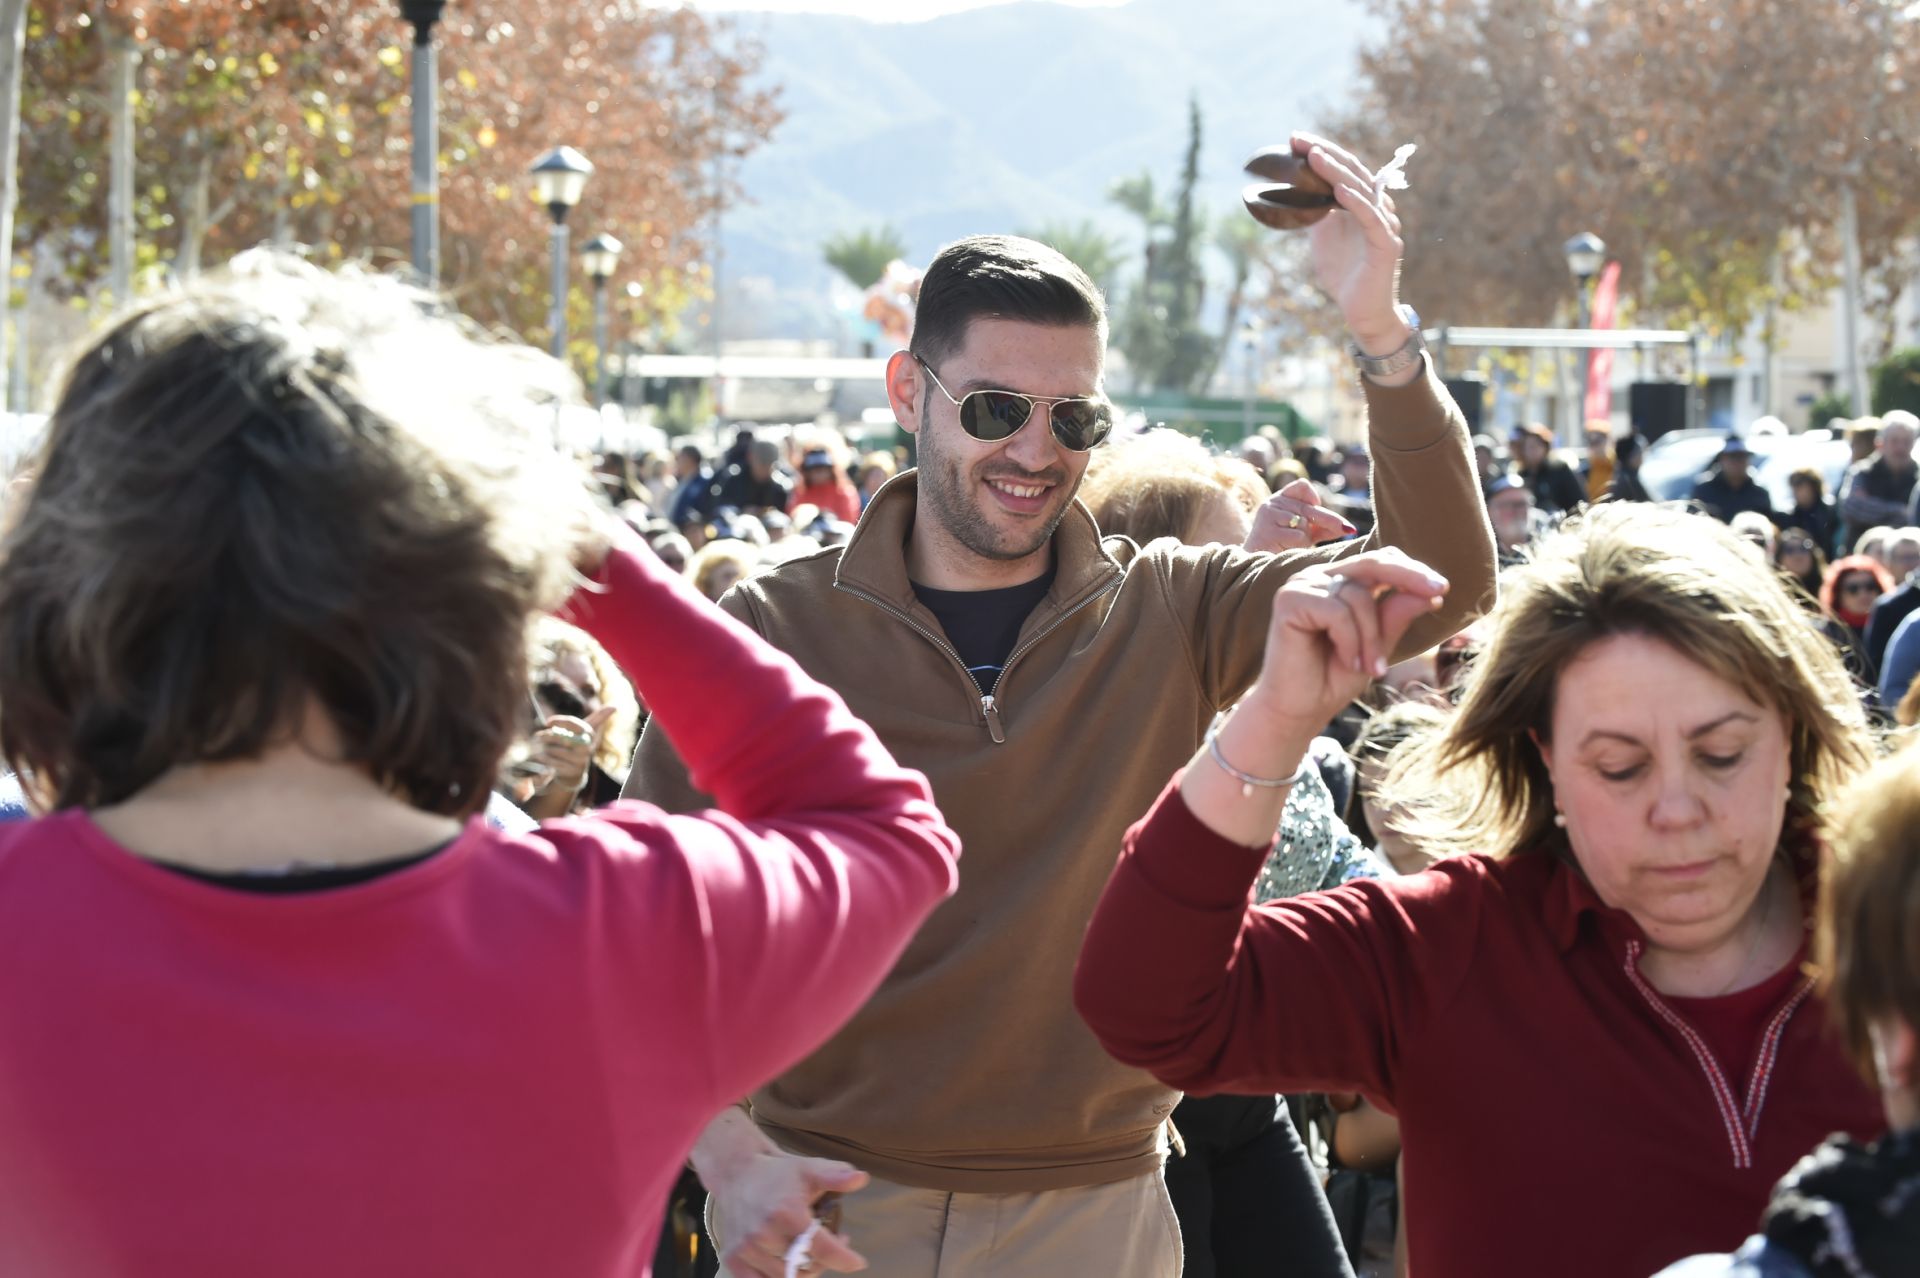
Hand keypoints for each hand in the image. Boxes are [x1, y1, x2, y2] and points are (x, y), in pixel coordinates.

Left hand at [527, 706, 614, 799]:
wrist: (574, 773)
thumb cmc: (579, 746)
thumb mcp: (588, 732)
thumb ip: (599, 718)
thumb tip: (615, 706)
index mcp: (590, 735)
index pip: (575, 724)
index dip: (560, 721)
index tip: (547, 722)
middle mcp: (587, 748)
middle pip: (562, 737)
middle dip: (547, 736)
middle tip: (538, 736)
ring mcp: (579, 761)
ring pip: (555, 750)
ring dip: (543, 748)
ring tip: (540, 747)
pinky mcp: (570, 772)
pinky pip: (552, 762)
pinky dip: (543, 759)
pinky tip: (540, 757)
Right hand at [716, 1147, 869, 1276]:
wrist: (736, 1172)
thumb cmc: (778, 1173)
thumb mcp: (809, 1169)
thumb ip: (836, 1176)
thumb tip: (862, 1178)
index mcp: (787, 1213)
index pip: (823, 1249)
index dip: (844, 1259)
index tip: (858, 1262)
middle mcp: (765, 1234)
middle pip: (805, 1267)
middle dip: (824, 1261)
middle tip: (832, 1245)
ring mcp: (747, 1248)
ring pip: (785, 1277)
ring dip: (802, 1270)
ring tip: (810, 1252)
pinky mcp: (733, 1257)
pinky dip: (777, 1277)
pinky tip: (786, 1263)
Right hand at [1241, 550, 1448, 733]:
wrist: (1298, 711)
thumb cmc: (1332, 679)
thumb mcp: (1376, 646)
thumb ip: (1395, 618)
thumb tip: (1433, 593)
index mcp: (1338, 582)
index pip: (1379, 561)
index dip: (1410, 570)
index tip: (1442, 589)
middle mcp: (1319, 578)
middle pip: (1372, 563)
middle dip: (1408, 578)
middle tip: (1437, 594)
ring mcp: (1301, 585)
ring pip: (1358, 596)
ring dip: (1372, 637)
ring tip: (1370, 668)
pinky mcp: (1289, 600)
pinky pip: (1337, 612)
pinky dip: (1350, 640)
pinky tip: (1348, 661)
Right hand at [1244, 478, 1356, 552]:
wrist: (1255, 564)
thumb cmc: (1281, 547)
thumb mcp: (1304, 534)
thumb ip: (1321, 528)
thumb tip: (1348, 529)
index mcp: (1281, 499)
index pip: (1301, 486)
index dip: (1313, 497)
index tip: (1317, 507)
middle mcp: (1273, 502)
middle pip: (1308, 508)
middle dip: (1329, 520)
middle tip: (1348, 529)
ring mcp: (1268, 514)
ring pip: (1303, 523)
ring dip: (1305, 538)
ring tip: (1290, 545)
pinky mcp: (1267, 529)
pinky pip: (1297, 536)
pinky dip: (1298, 545)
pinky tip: (1285, 548)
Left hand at [1292, 132, 1407, 352]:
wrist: (1362, 312)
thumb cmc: (1345, 274)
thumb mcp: (1322, 237)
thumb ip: (1315, 212)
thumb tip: (1293, 192)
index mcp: (1362, 203)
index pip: (1344, 169)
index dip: (1321, 152)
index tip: (1294, 139)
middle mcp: (1377, 208)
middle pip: (1353, 172)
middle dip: (1324, 153)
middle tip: (1298, 139)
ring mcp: (1384, 225)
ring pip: (1361, 191)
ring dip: (1336, 172)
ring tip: (1314, 157)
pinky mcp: (1387, 245)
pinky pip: (1372, 219)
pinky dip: (1356, 203)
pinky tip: (1339, 191)